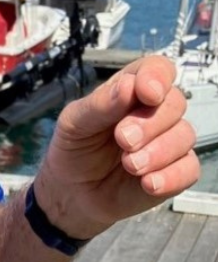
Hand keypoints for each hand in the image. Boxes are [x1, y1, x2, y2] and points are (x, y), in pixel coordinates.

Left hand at [35, 55, 198, 238]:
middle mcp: (153, 112)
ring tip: (129, 164)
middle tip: (123, 139)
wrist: (72, 192)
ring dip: (157, 152)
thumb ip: (99, 104)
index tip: (147, 92)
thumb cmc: (74, 149)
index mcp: (129, 91)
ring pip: (185, 135)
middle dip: (149, 123)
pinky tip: (147, 183)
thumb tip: (128, 86)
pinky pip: (189, 169)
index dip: (157, 76)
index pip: (156, 69)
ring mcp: (167, 141)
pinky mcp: (175, 171)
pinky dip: (169, 177)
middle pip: (175, 103)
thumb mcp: (74, 123)